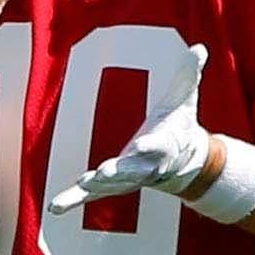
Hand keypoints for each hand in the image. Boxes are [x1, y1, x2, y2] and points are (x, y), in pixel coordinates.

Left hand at [48, 45, 215, 208]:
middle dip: (118, 172)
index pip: (157, 147)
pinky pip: (90, 195)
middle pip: (131, 171)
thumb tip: (199, 47)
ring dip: (96, 186)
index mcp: (163, 146)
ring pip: (110, 186)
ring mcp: (127, 179)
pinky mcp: (112, 185)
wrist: (182, 163)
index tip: (142, 145)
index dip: (150, 147)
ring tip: (83, 184)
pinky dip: (74, 200)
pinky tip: (54, 208)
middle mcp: (145, 167)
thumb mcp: (184, 100)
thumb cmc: (178, 127)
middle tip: (103, 172)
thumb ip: (188, 75)